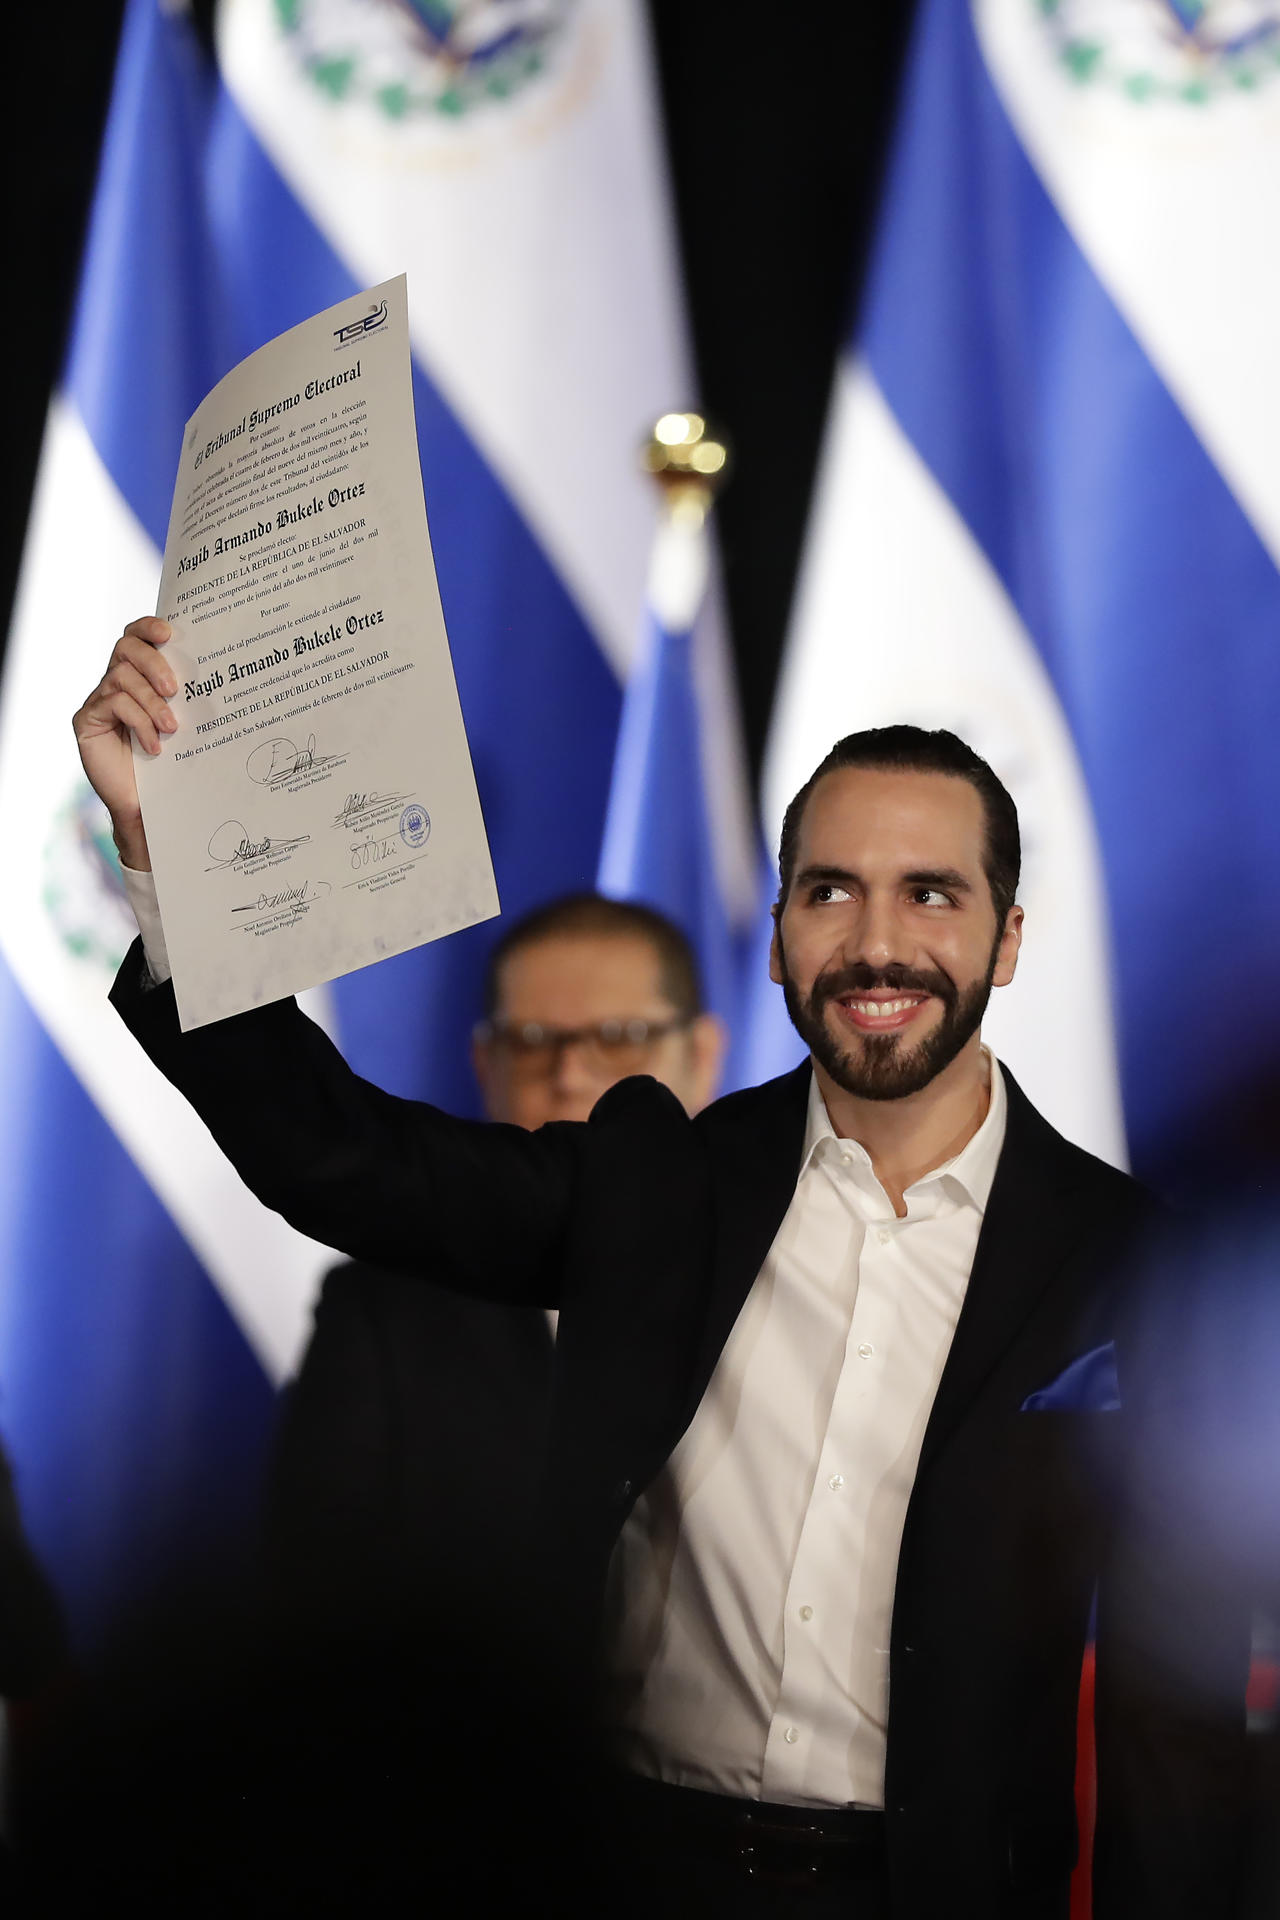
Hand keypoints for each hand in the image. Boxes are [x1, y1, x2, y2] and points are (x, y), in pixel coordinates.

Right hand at [72, 617, 177, 871]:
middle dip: (153, 663)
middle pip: (125, 648)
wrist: (150, 806)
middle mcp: (114, 682)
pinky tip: (154, 746)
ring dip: (151, 702)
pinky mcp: (86, 721)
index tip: (170, 633)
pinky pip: (113, 704)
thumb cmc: (173, 763)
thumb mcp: (183, 722)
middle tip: (175, 689)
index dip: (148, 626)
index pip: (135, 636)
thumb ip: (186, 695)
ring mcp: (98, 701)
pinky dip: (139, 722)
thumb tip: (220, 667)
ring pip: (121, 677)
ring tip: (171, 727)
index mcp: (138, 675)